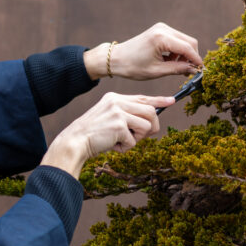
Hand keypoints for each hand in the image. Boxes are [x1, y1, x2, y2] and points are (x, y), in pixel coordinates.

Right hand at [41, 93, 174, 177]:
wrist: (74, 142)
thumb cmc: (92, 135)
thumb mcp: (109, 118)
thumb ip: (126, 115)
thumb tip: (150, 121)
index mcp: (114, 98)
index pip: (142, 97)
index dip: (158, 100)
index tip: (171, 100)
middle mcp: (117, 101)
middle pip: (150, 111)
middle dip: (151, 127)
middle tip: (140, 137)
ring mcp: (118, 112)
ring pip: (146, 126)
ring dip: (137, 139)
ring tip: (121, 141)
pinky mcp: (119, 125)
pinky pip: (134, 141)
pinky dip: (125, 148)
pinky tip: (112, 146)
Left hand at [84, 22, 202, 80]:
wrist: (116, 59)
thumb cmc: (133, 66)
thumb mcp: (157, 71)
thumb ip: (178, 69)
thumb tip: (194, 70)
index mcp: (161, 38)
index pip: (188, 48)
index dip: (197, 61)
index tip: (202, 72)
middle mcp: (163, 29)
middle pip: (190, 42)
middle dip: (192, 57)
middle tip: (190, 72)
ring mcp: (162, 28)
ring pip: (184, 41)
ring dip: (185, 55)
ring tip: (176, 68)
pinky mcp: (160, 30)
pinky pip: (176, 40)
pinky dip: (177, 51)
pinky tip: (170, 61)